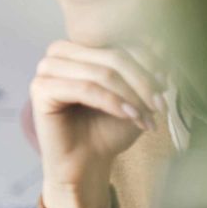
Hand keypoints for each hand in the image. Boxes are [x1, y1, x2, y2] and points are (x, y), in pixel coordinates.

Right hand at [32, 42, 165, 207]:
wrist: (85, 163)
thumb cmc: (106, 129)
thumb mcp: (133, 96)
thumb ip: (144, 72)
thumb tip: (163, 49)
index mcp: (79, 48)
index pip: (121, 44)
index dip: (148, 65)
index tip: (166, 87)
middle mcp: (58, 53)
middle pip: (113, 56)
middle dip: (142, 82)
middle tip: (159, 105)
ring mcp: (45, 70)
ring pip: (101, 73)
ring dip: (129, 95)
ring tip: (144, 115)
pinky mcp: (40, 89)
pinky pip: (85, 89)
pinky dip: (112, 102)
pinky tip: (128, 116)